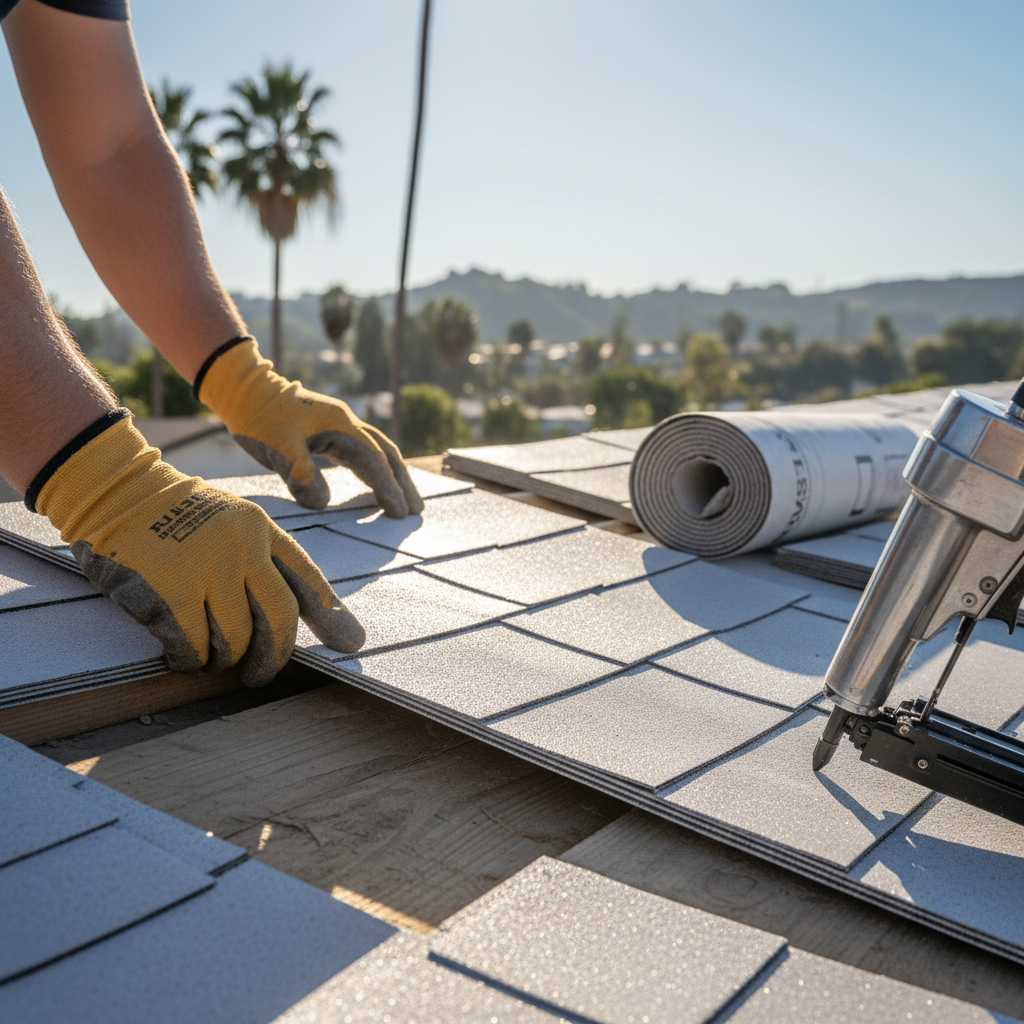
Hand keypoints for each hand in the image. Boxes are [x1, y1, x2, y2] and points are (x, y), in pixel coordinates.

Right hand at [33, 411, 363, 686]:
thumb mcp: (233, 523)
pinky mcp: (171, 588)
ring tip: (210, 657)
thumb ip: (264, 563)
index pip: (306, 577)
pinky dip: (191, 659)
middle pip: (279, 615)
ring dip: (225, 658)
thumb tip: (299, 616)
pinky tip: (183, 657)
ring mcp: (207, 566)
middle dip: (276, 655)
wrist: (118, 491)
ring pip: (237, 637)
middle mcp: (242, 547)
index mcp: (262, 529)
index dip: (331, 614)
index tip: (351, 643)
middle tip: (260, 676)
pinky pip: (195, 645)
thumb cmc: (178, 517)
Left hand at [196, 338, 424, 515]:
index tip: (399, 512)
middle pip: (386, 453)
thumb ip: (301, 475)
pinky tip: (377, 482)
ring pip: (378, 451)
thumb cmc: (260, 419)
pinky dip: (376, 468)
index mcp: (340, 426)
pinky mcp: (331, 430)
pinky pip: (363, 451)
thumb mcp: (277, 448)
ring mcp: (341, 425)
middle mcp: (347, 423)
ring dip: (394, 475)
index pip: (373, 461)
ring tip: (407, 500)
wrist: (245, 391)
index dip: (387, 488)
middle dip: (402, 482)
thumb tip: (323, 504)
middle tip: (416, 510)